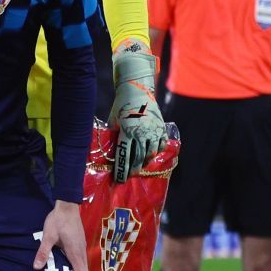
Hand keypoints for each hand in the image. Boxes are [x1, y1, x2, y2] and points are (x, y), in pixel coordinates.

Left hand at [34, 200, 87, 270]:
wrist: (67, 207)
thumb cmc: (57, 221)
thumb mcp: (47, 237)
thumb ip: (43, 252)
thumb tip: (36, 267)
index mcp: (74, 252)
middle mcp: (81, 252)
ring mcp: (82, 247)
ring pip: (85, 266)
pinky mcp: (80, 243)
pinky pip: (82, 260)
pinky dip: (81, 269)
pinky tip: (74, 270)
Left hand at [108, 43, 166, 181]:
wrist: (137, 90)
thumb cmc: (120, 106)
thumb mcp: (113, 121)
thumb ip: (112, 135)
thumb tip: (109, 152)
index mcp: (126, 131)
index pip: (124, 156)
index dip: (121, 170)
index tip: (119, 180)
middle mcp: (141, 133)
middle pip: (138, 158)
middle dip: (133, 170)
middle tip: (129, 177)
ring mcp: (153, 131)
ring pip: (151, 153)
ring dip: (144, 163)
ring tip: (139, 167)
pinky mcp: (161, 128)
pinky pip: (161, 145)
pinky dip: (156, 152)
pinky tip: (150, 156)